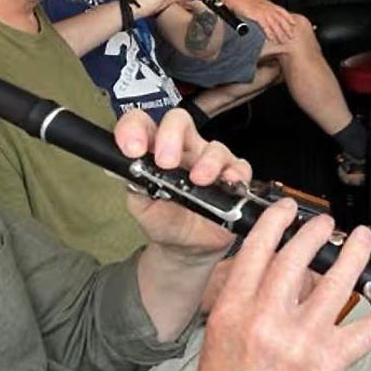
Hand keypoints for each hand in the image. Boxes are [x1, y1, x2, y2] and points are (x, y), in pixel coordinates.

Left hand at [119, 108, 251, 256]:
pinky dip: (235, 173)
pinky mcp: (233, 177)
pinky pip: (239, 167)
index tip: (132, 149)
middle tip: (166, 162)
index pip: (142, 125)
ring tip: (198, 180)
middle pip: (179, 122)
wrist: (187, 249)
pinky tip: (228, 182)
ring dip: (207, 161)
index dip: (134, 129)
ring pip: (213, 146)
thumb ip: (136, 188)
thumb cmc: (165, 221)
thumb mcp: (142, 208)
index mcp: (155, 150)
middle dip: (171, 136)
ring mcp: (210, 160)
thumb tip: (131, 174)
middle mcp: (184, 149)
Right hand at [183, 200, 370, 370]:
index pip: (259, 249)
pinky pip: (369, 330)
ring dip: (355, 254)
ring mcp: (299, 340)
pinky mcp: (327, 363)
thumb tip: (293, 275)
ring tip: (362, 239)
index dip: (278, 221)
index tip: (290, 211)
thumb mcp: (223, 339)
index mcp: (232, 310)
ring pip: (336, 282)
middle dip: (317, 232)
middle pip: (297, 257)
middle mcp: (265, 320)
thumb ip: (253, 302)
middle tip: (328, 224)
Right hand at [224, 0, 297, 43]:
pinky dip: (270, 33)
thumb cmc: (240, 1)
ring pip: (275, 23)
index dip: (288, 18)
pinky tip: (272, 39)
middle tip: (291, 36)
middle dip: (286, 28)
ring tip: (283, 40)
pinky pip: (266, 26)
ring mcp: (263, 11)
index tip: (293, 24)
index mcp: (267, 3)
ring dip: (280, 33)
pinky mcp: (257, 15)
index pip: (282, 11)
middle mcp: (267, 7)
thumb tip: (264, 19)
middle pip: (280, 19)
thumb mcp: (254, 5)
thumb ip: (261, 11)